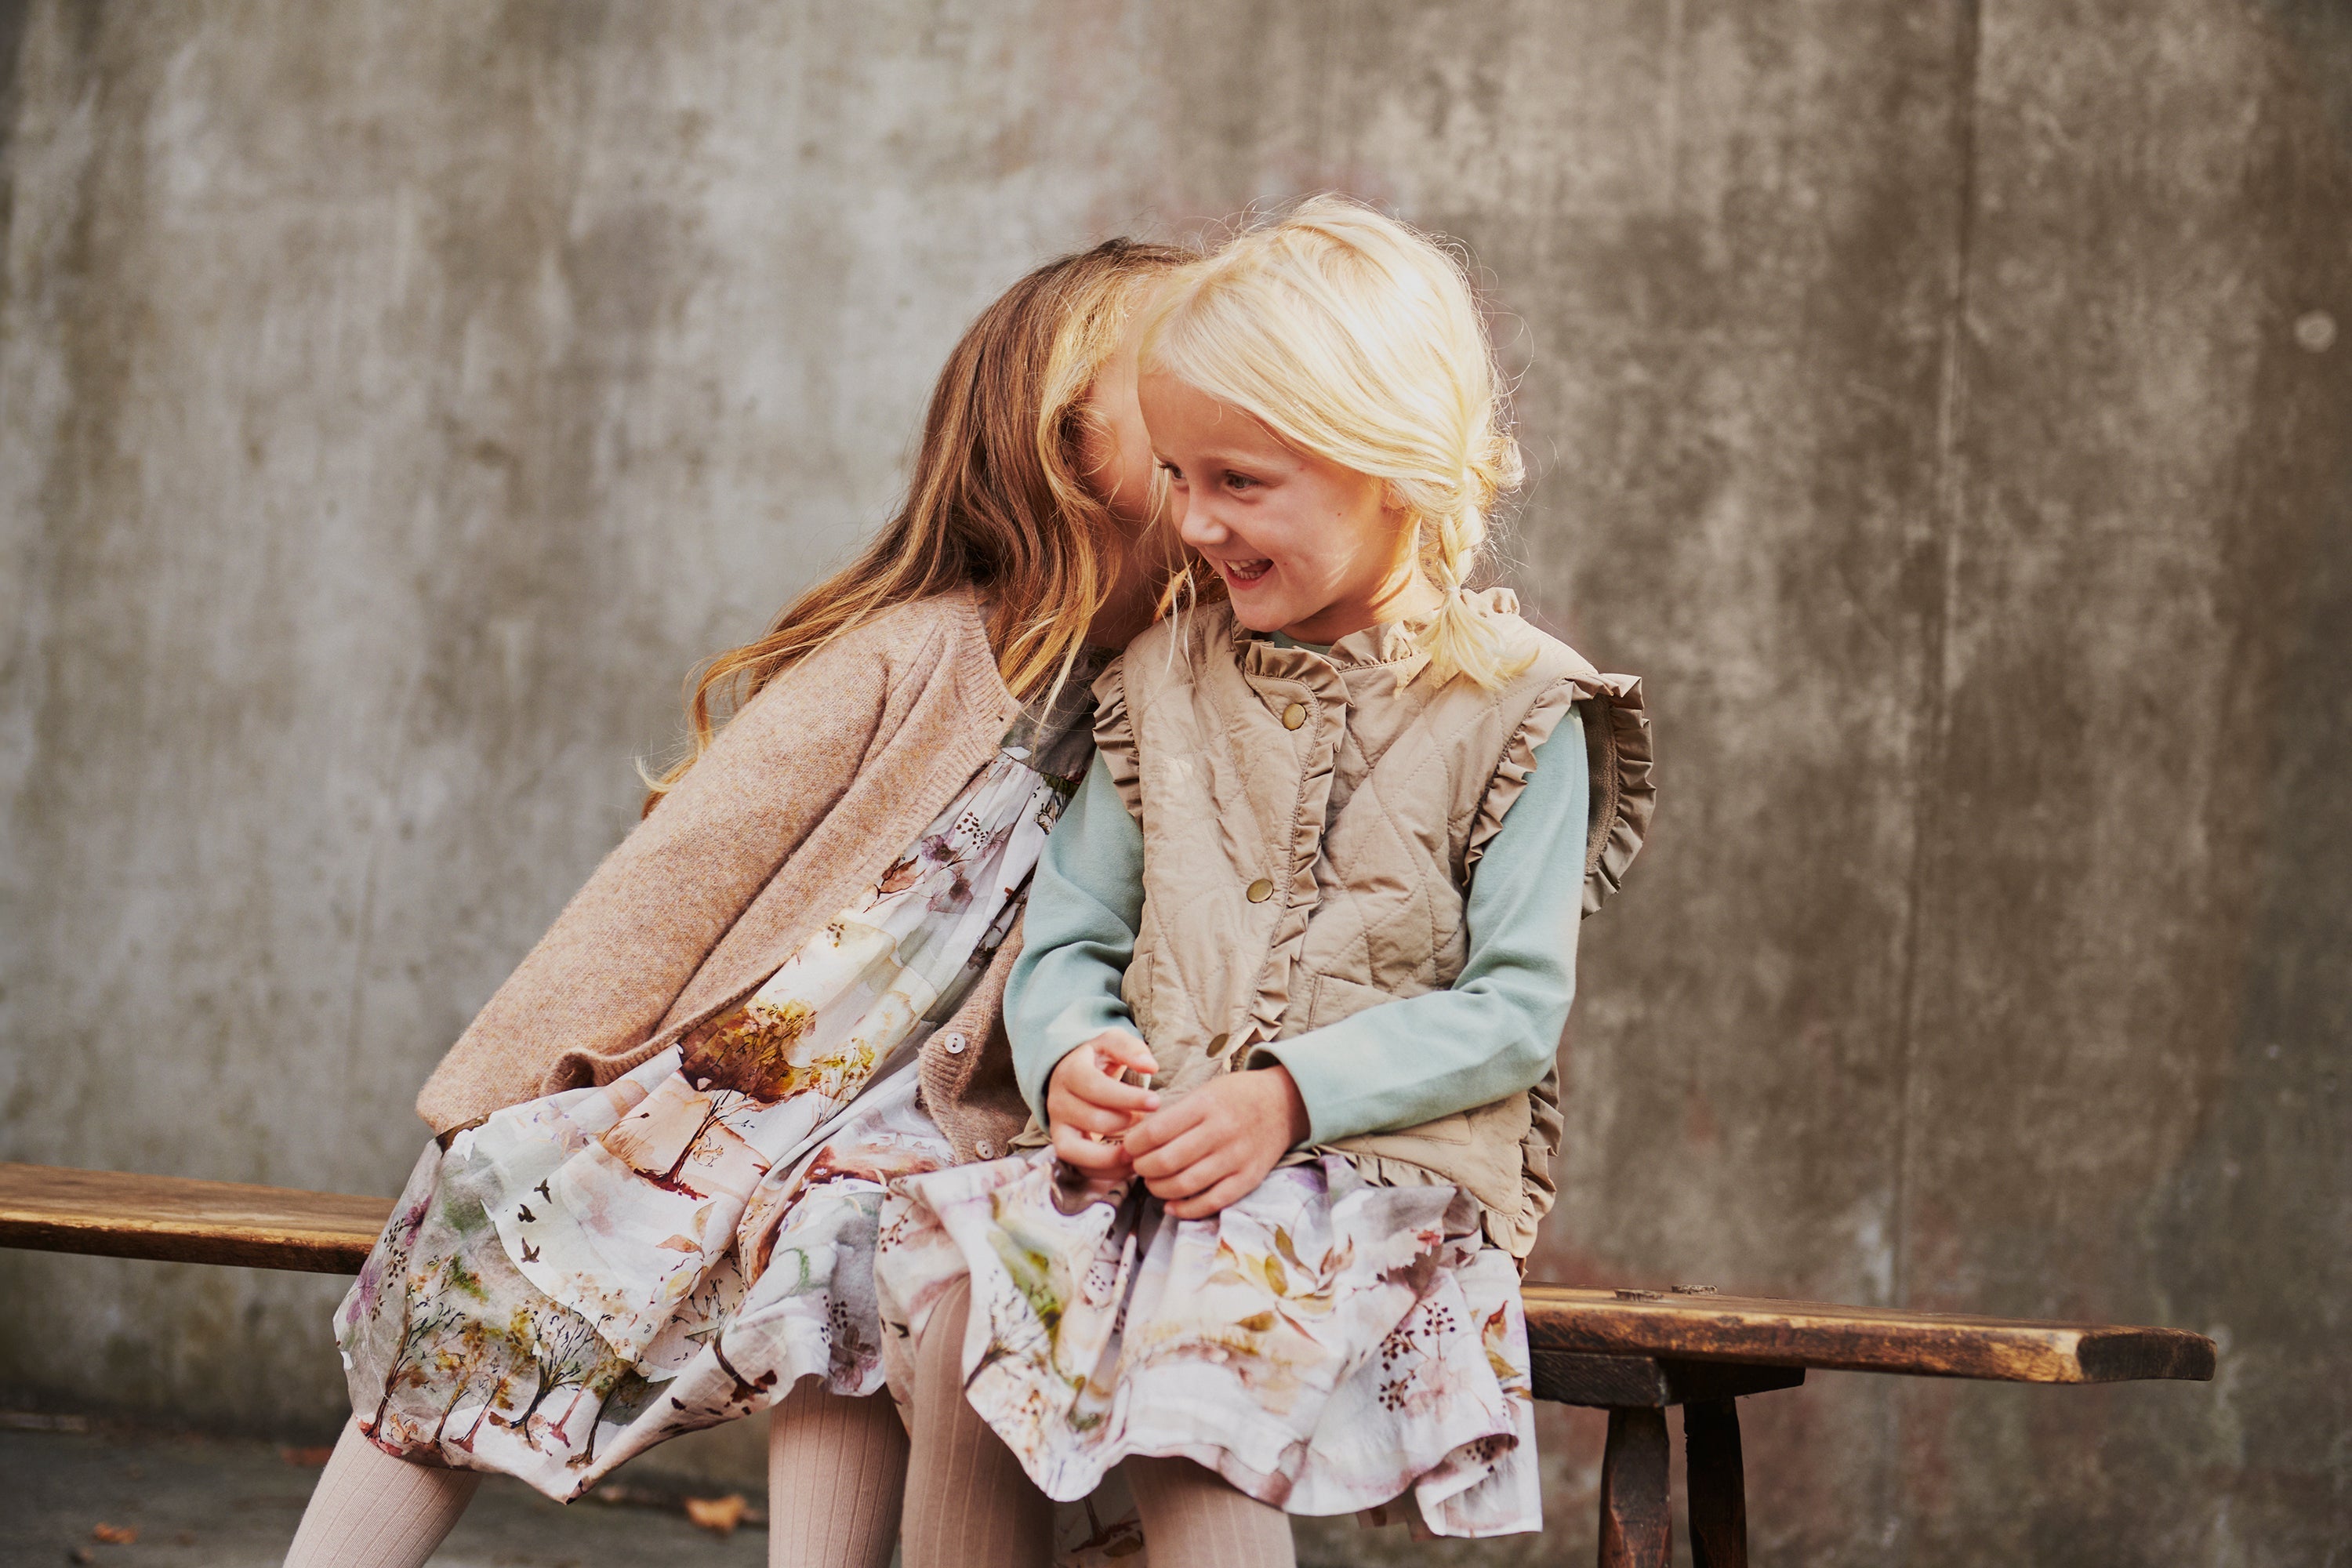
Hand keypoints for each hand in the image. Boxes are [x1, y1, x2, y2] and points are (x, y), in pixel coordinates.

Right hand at [1047, 1030, 1160, 1184]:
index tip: (1155, 1101)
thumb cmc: (1097, 1059)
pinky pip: (1079, 1167)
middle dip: (1126, 1123)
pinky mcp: (1063, 1145)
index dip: (1127, 1098)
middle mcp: (1058, 1100)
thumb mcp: (1112, 1042)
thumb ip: (1131, 1049)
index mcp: (1070, 1072)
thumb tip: (1151, 1066)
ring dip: (1113, 1155)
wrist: (1071, 1073)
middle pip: (1092, 1119)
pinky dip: (1105, 1172)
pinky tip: (1129, 1164)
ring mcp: (1057, 1126)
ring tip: (1140, 1150)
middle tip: (1147, 1120)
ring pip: (1078, 1150)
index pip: (1095, 1087)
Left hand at [1124, 1065, 1308, 1220]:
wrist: (1284, 1103)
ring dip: (1158, 1189)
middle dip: (1142, 1168)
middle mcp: (1221, 1132)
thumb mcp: (1204, 1092)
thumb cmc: (1236, 1096)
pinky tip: (1171, 1205)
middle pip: (1166, 1161)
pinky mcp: (1248, 1179)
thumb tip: (1134, 1141)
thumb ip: (1173, 1115)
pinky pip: (1211, 1203)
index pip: (1156, 1131)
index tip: (1128, 1148)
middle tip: (1139, 1166)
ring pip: (1184, 1185)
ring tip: (1153, 1182)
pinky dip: (1185, 1209)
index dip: (1133, 1145)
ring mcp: (1236, 1158)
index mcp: (1205, 1105)